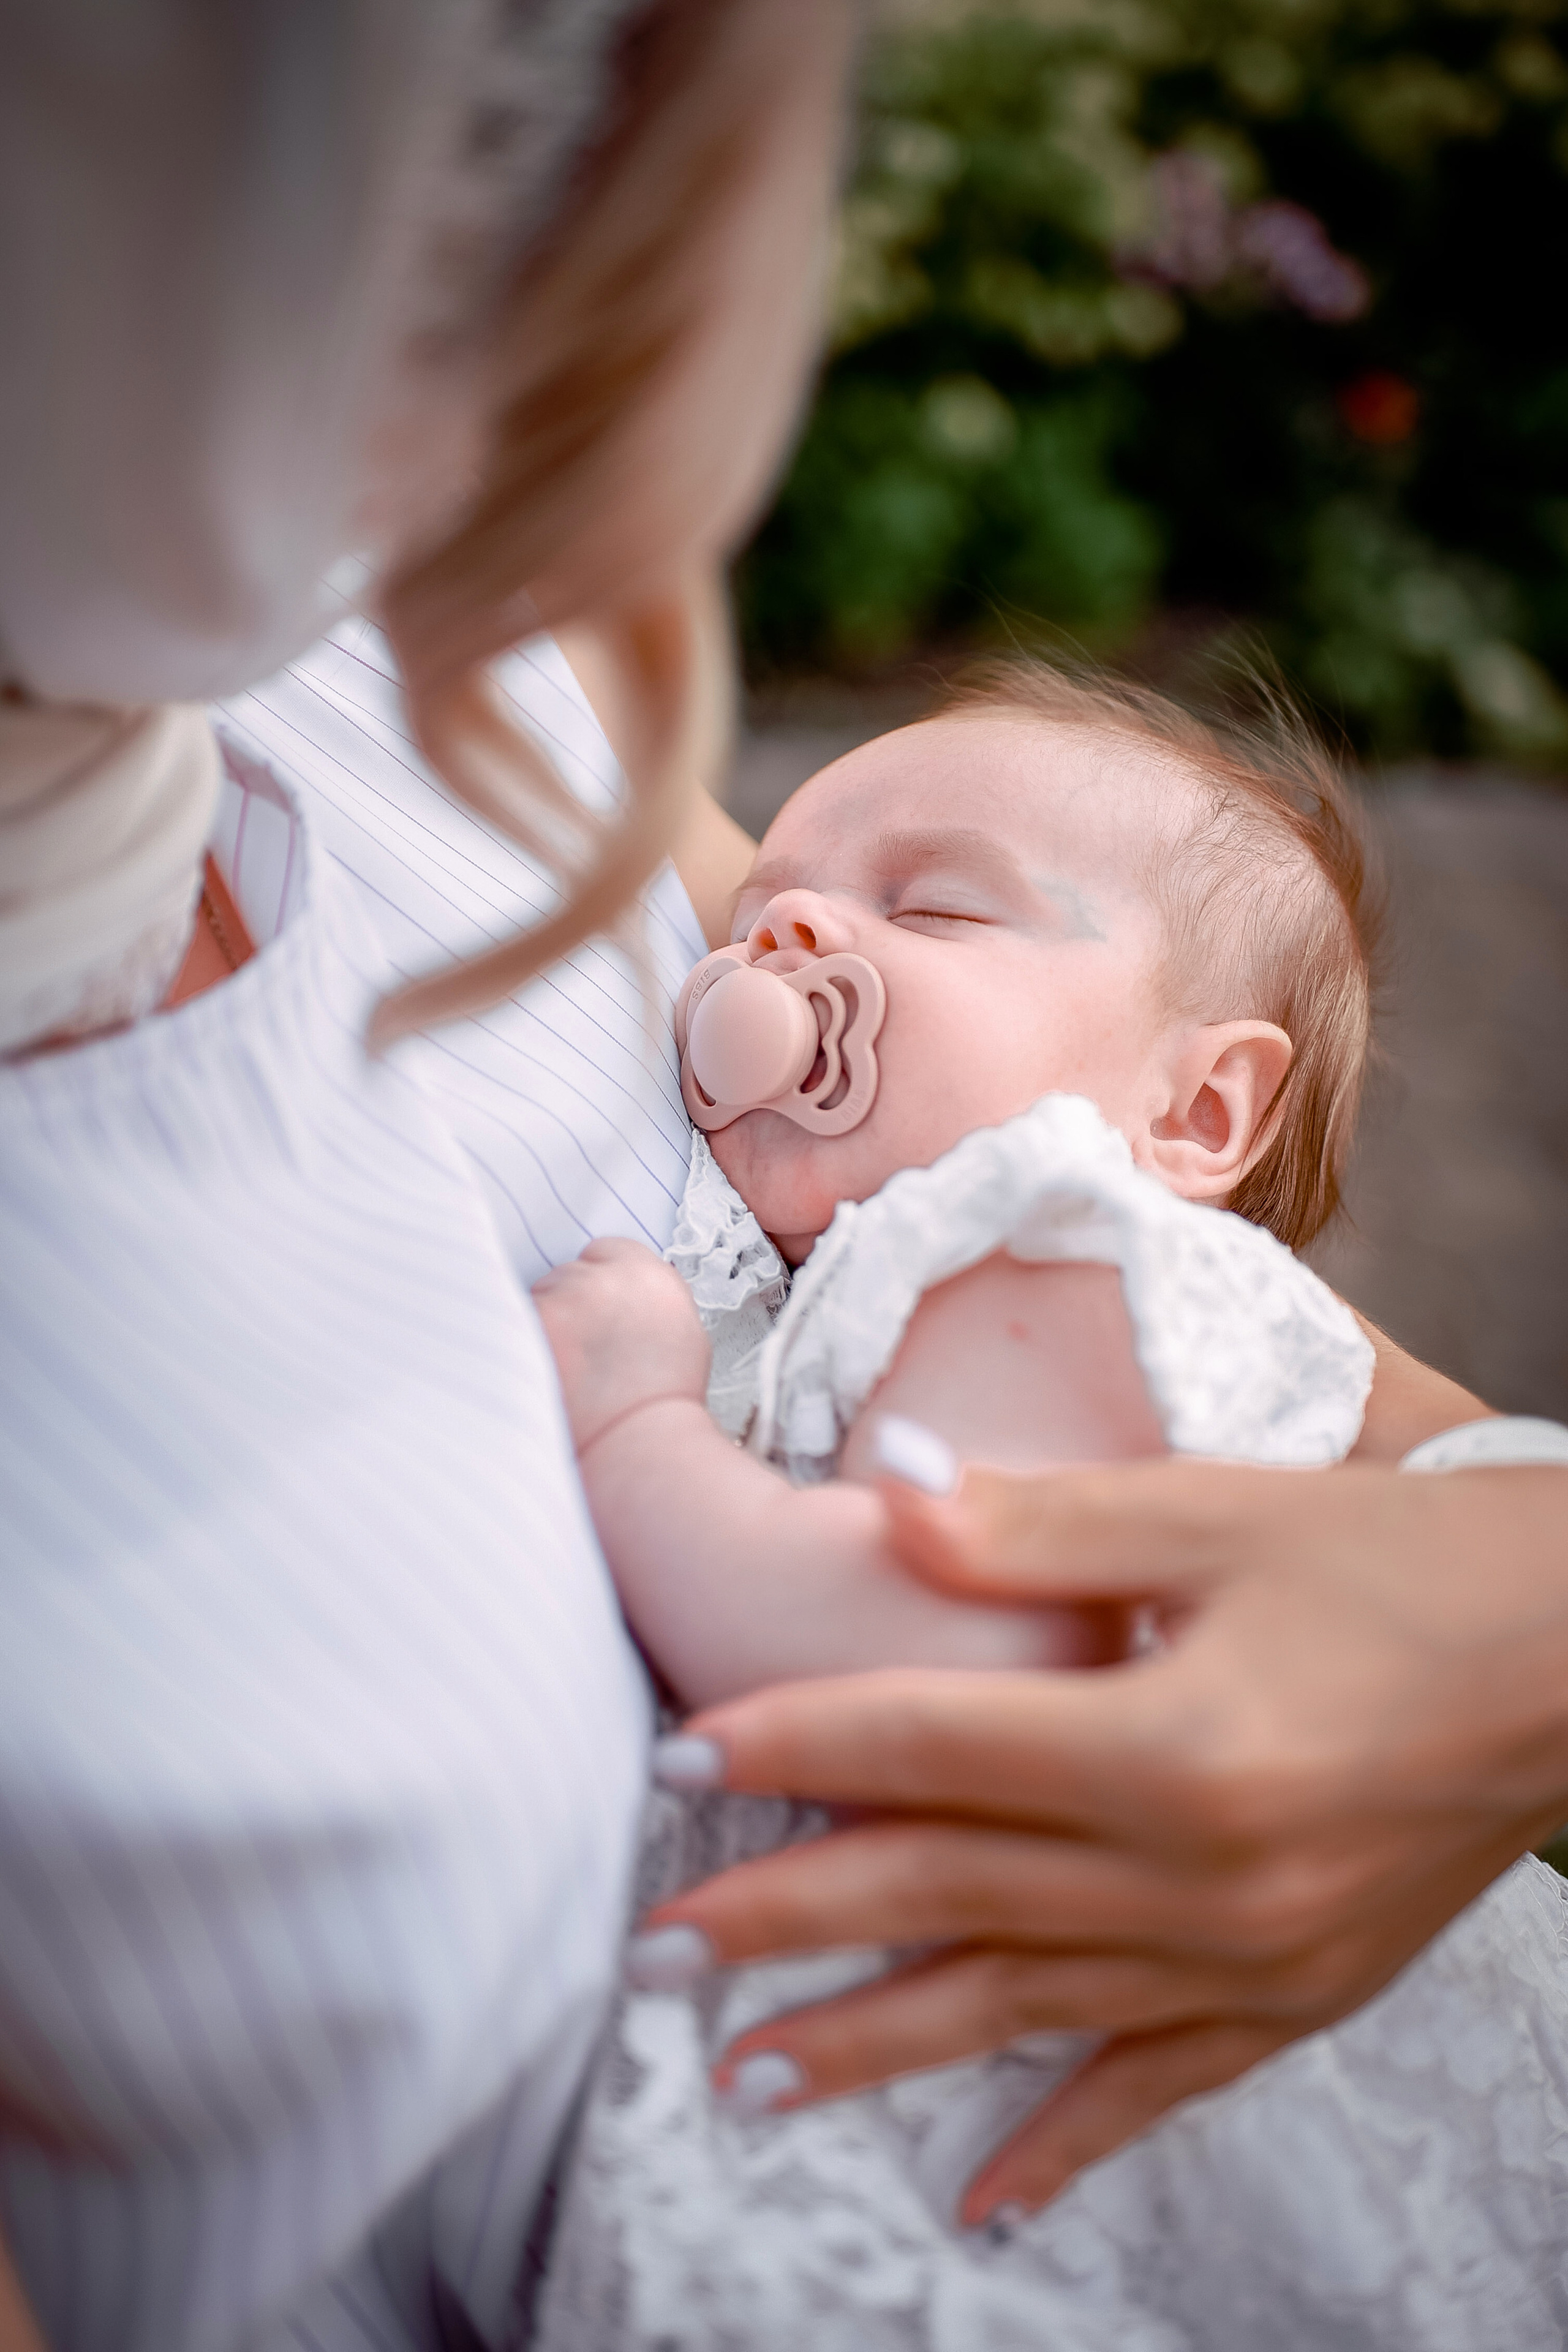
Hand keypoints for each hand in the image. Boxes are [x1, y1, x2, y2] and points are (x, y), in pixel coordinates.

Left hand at [532, 1237, 709, 1453]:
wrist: (640, 1448)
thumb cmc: (661, 1404)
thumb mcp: (677, 1333)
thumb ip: (644, 1299)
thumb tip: (612, 1296)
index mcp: (649, 1275)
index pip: (603, 1252)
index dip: (596, 1286)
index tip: (593, 1313)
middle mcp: (605, 1279)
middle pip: (563, 1276)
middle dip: (564, 1308)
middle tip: (576, 1352)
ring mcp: (562, 1300)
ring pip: (533, 1301)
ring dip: (538, 1328)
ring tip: (558, 1372)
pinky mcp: (529, 1326)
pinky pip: (507, 1322)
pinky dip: (514, 1347)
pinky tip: (536, 1376)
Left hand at [642, 1456, 1567, 2219]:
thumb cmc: (1401, 1560)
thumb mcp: (1220, 1512)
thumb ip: (1038, 1522)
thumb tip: (881, 1485)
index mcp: (1172, 1745)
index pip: (929, 1745)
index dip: (795, 1744)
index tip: (678, 1757)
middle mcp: (1198, 1878)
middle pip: (945, 1893)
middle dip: (785, 1921)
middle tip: (651, 1954)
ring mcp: (1247, 1960)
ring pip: (1019, 2008)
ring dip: (876, 2046)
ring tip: (746, 2081)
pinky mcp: (1296, 2000)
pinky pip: (1156, 2087)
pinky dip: (1066, 2141)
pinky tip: (984, 2198)